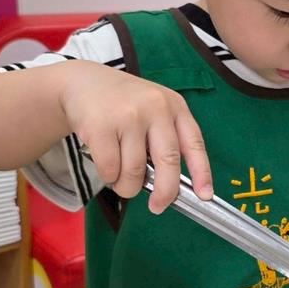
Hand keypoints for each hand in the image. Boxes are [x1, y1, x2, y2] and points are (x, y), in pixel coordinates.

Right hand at [60, 62, 212, 212]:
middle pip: (169, 161)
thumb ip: (165, 140)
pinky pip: (110, 169)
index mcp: (174, 106)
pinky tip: (106, 167)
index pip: (194, 143)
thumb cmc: (123, 105)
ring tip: (121, 179)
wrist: (83, 82)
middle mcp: (155, 108)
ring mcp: (128, 116)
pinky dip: (108, 177)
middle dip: (165, 192)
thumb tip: (169, 187)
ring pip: (135, 172)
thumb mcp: (153, 111)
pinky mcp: (101, 126)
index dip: (202, 172)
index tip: (205, 196)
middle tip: (158, 206)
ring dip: (127, 186)